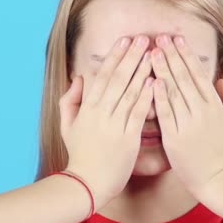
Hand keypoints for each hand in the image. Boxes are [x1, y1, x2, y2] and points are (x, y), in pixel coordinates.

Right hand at [59, 35, 153, 211]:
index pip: (103, 76)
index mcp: (88, 108)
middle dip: (131, 56)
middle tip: (143, 39)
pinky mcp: (128, 138)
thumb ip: (70, 100)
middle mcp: (101, 113)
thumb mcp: (67, 125)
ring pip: (130, 92)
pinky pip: (138, 113)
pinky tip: (155, 82)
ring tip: (153, 54)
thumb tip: (79, 78)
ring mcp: (114, 125)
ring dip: (142, 71)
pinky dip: (146, 97)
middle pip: (118, 79)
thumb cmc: (80, 154)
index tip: (125, 40)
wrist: (87, 183)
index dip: (115, 56)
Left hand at [150, 34, 222, 198]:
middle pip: (184, 77)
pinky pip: (165, 113)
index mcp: (215, 106)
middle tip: (159, 37)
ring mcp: (187, 124)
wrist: (217, 180)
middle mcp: (201, 111)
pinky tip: (151, 81)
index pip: (199, 74)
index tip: (177, 39)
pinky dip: (158, 96)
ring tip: (152, 51)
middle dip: (171, 55)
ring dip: (162, 69)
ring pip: (173, 91)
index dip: (187, 55)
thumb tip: (221, 81)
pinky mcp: (174, 138)